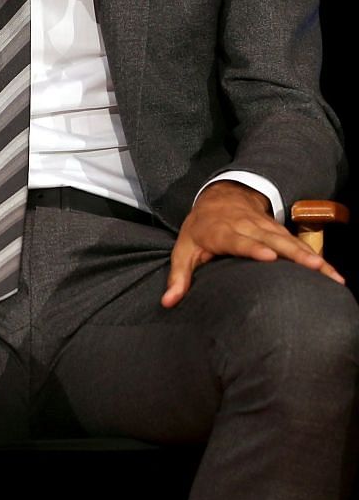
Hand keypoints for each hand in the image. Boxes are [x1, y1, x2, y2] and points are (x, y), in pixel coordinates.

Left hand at [162, 180, 344, 307]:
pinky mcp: (278, 230)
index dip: (254, 248)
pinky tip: (332, 272)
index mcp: (223, 232)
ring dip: (313, 257)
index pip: (239, 240)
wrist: (221, 197)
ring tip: (331, 275)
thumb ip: (178, 276)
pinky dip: (316, 255)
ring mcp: (266, 227)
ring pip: (291, 241)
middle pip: (273, 240)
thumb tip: (167, 302)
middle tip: (316, 269)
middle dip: (296, 254)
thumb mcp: (184, 249)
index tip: (269, 257)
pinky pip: (299, 243)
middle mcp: (247, 227)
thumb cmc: (200, 229)